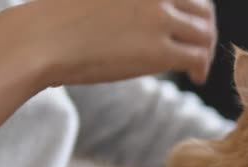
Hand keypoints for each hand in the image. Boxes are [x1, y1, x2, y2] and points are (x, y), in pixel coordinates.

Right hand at [11, 0, 216, 85]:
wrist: (41, 38)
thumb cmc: (56, 19)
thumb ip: (127, 3)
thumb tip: (136, 21)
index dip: (194, 9)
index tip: (189, 25)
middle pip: (203, 10)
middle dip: (205, 30)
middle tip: (200, 49)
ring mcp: (159, 20)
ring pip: (205, 34)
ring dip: (206, 51)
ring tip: (197, 67)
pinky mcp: (159, 51)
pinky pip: (197, 58)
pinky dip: (202, 68)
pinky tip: (195, 78)